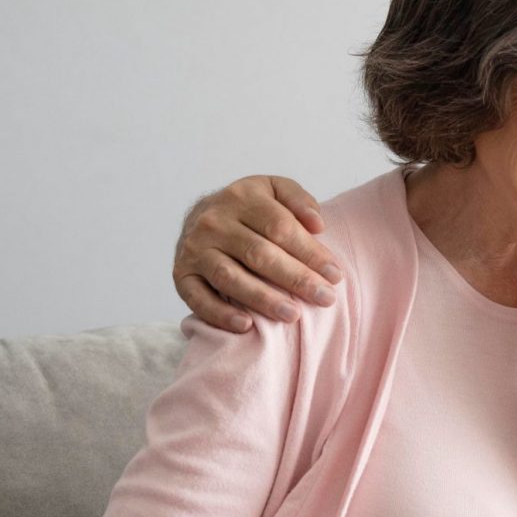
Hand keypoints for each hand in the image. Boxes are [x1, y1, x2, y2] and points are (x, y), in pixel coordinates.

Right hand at [173, 175, 342, 331]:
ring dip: (263, 299)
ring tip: (293, 315)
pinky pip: (198, 298)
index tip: (335, 275)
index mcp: (241, 198)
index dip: (310, 252)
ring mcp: (195, 249)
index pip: (280, 227)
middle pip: (259, 254)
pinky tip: (247, 326)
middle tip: (325, 299)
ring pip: (230, 277)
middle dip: (296, 279)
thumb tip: (318, 224)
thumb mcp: (275, 190)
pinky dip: (220, 314)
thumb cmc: (252, 209)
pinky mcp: (181, 275)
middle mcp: (214, 222)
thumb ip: (299, 200)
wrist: (200, 215)